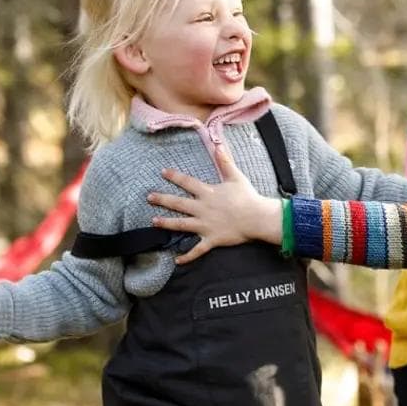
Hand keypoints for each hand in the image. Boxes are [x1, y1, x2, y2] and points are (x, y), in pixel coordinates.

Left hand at [148, 147, 281, 263]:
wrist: (256, 218)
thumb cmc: (247, 197)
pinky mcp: (211, 239)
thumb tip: (218, 144)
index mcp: (208, 193)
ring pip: (181, 225)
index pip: (187, 182)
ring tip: (154, 222)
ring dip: (167, 223)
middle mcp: (202, 208)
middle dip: (162, 199)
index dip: (175, 176)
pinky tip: (177, 260)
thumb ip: (225, 161)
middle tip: (149, 197)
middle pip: (178, 203)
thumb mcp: (236, 176)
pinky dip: (187, 256)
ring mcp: (205, 225)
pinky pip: (197, 250)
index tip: (163, 172)